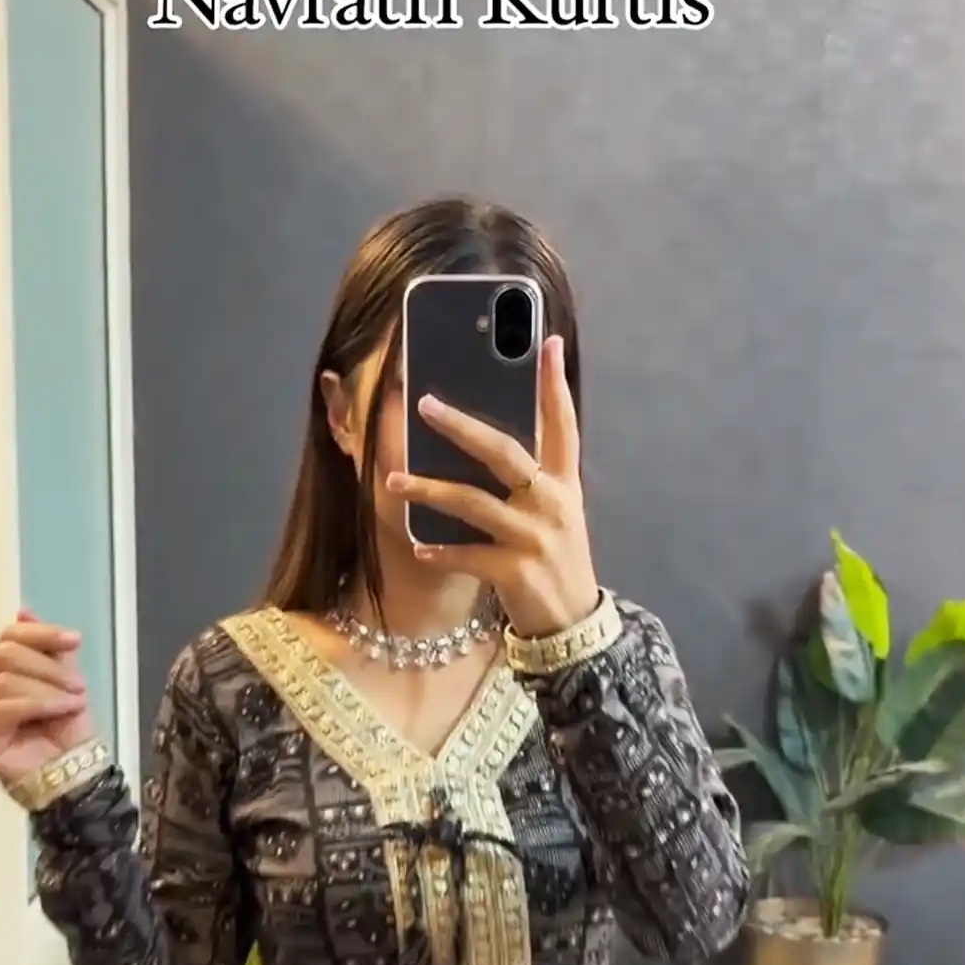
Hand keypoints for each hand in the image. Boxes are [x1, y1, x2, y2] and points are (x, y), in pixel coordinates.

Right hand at [0, 609, 93, 788]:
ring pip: (3, 681)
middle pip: (3, 656)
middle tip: (78, 684)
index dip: (40, 634)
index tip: (74, 639)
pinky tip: (63, 708)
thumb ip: (48, 649)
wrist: (76, 772)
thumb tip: (24, 612)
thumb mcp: (65, 680)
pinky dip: (38, 704)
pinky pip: (1, 709)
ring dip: (47, 688)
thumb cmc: (69, 730)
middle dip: (46, 666)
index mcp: (1, 673)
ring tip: (75, 700)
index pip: (7, 638)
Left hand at [386, 335, 600, 639]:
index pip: (562, 423)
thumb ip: (529, 475)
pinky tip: (418, 546)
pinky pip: (468, 555)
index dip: (554, 383)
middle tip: (423, 404)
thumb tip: (480, 435)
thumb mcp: (555, 511)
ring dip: (429, 490)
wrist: (572, 624)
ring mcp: (534, 538)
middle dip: (461, 427)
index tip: (544, 340)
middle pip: (504, 453)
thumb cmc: (553, 558)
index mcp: (562, 482)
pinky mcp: (515, 573)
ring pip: (474, 504)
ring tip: (392, 481)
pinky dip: (440, 551)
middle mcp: (552, 503)